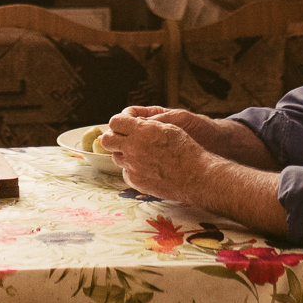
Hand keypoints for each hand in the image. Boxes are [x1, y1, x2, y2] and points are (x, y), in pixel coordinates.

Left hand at [100, 109, 218, 202]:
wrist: (195, 177)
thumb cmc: (186, 149)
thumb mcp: (169, 127)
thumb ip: (147, 124)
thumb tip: (134, 123)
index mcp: (141, 131)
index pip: (115, 122)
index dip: (119, 122)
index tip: (125, 124)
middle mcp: (133, 148)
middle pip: (107, 140)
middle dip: (113, 137)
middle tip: (124, 139)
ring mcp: (132, 166)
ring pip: (116, 157)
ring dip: (124, 153)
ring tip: (140, 154)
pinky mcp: (135, 181)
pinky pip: (125, 172)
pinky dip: (132, 169)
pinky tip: (145, 168)